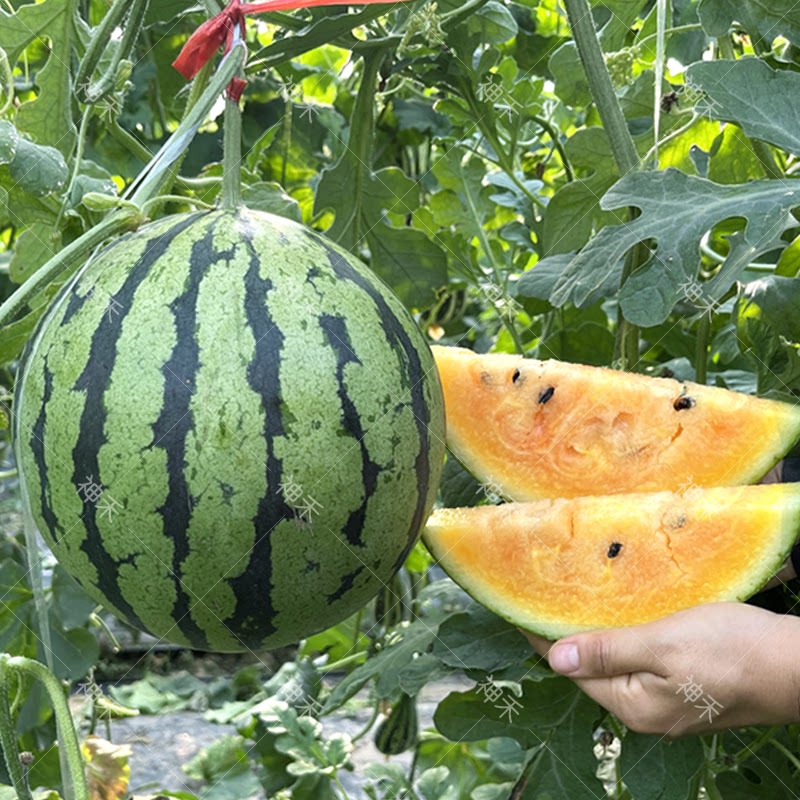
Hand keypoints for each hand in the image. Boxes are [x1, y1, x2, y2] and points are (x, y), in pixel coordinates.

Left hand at [524, 603, 799, 735]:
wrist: (797, 665)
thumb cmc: (730, 650)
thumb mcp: (661, 644)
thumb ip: (608, 652)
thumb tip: (556, 660)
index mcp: (634, 705)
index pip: (572, 670)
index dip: (545, 640)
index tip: (520, 609)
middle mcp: (646, 711)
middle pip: (593, 671)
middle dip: (569, 638)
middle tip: (546, 597)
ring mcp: (669, 703)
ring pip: (617, 665)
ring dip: (598, 636)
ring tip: (577, 601)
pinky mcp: (687, 689)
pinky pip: (642, 663)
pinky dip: (626, 639)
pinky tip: (623, 616)